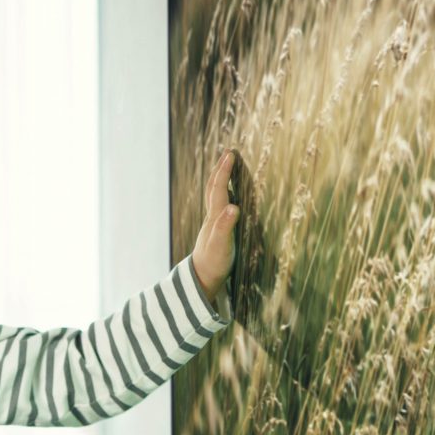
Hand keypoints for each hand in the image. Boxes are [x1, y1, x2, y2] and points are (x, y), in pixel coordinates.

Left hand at [191, 148, 239, 305]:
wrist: (201, 280)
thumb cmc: (213, 263)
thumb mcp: (222, 245)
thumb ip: (226, 226)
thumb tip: (233, 207)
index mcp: (215, 217)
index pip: (219, 188)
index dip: (225, 171)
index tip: (230, 153)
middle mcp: (212, 218)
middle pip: (213, 189)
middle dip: (220, 170)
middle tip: (227, 154)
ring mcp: (212, 225)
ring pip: (214, 197)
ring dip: (219, 180)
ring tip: (224, 169)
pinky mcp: (215, 233)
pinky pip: (218, 207)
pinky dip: (222, 196)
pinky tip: (227, 199)